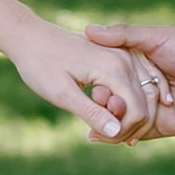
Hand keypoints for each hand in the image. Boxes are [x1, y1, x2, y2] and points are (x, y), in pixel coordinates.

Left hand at [2, 24, 144, 140]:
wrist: (30, 37)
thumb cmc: (40, 65)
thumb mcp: (62, 94)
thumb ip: (91, 113)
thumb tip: (116, 133)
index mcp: (114, 68)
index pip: (137, 112)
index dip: (122, 133)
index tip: (96, 138)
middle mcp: (125, 59)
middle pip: (144, 105)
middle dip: (126, 127)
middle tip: (96, 135)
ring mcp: (124, 55)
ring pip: (143, 95)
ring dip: (128, 116)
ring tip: (100, 126)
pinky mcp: (118, 56)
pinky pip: (135, 85)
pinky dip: (127, 103)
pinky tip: (108, 113)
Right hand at [83, 20, 174, 142]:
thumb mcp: (159, 38)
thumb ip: (125, 36)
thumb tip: (88, 29)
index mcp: (138, 63)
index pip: (110, 75)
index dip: (98, 81)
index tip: (87, 85)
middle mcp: (142, 85)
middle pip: (115, 99)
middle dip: (102, 105)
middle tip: (91, 107)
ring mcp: (153, 107)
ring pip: (124, 118)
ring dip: (109, 123)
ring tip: (93, 128)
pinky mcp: (165, 125)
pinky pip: (141, 133)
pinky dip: (125, 136)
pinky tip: (108, 138)